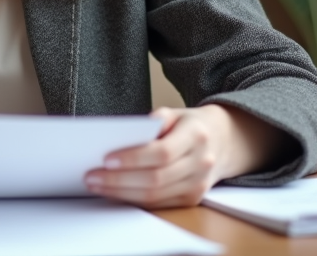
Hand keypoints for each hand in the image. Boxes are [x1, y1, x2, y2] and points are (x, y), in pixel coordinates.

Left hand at [83, 104, 283, 208]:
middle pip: (156, 179)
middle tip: (92, 176)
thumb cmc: (191, 125)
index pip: (161, 152)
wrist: (224, 141)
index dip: (133, 158)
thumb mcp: (175, 112)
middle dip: (119, 180)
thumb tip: (126, 133)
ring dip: (122, 193)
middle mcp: (201, 163)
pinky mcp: (192, 199)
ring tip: (97, 185)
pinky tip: (115, 192)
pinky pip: (159, 204)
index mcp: (196, 136)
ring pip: (156, 196)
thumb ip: (154, 120)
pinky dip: (134, 199)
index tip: (107, 159)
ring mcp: (198, 185)